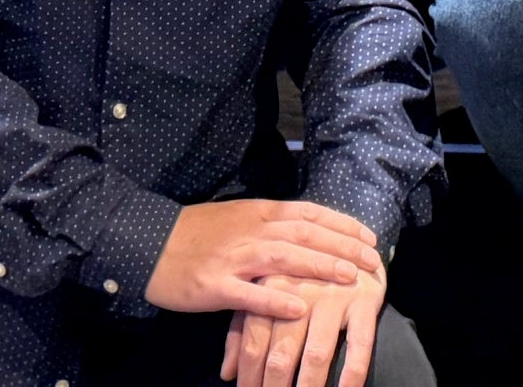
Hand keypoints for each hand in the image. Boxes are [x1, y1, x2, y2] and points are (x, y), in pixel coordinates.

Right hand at [145, 199, 378, 319]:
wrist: (150, 243)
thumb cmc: (197, 233)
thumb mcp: (237, 218)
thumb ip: (270, 224)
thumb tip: (306, 230)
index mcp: (258, 213)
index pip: (309, 214)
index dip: (341, 225)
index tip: (368, 237)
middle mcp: (251, 231)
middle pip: (304, 234)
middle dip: (342, 247)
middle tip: (371, 260)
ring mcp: (233, 258)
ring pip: (283, 258)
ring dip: (318, 267)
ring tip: (347, 279)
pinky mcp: (215, 285)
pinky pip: (249, 294)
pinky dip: (275, 300)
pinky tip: (297, 308)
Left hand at [223, 263, 387, 386]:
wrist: (352, 240)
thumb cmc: (303, 273)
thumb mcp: (267, 292)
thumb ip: (242, 329)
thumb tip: (227, 372)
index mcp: (270, 288)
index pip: (253, 342)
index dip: (248, 376)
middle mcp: (299, 293)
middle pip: (281, 353)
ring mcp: (333, 298)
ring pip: (316, 353)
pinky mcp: (364, 302)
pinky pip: (359, 344)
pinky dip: (352, 372)